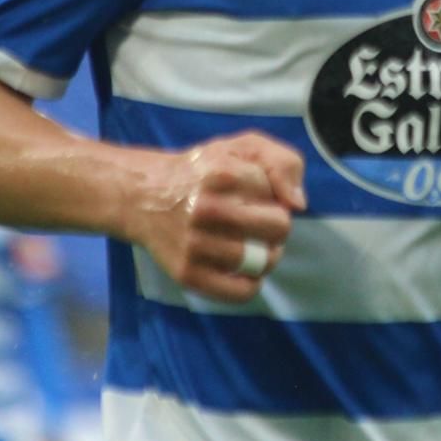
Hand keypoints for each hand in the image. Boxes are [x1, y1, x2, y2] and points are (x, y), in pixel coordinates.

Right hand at [129, 131, 305, 303]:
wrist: (143, 195)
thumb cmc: (203, 171)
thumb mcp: (242, 148)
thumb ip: (282, 162)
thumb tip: (297, 204)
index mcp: (222, 173)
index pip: (279, 194)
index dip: (274, 196)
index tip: (256, 195)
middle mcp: (207, 209)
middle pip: (279, 228)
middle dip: (277, 225)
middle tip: (259, 222)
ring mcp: (195, 244)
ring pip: (262, 261)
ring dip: (267, 255)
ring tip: (253, 245)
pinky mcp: (187, 273)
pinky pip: (241, 292)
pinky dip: (251, 283)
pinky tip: (245, 269)